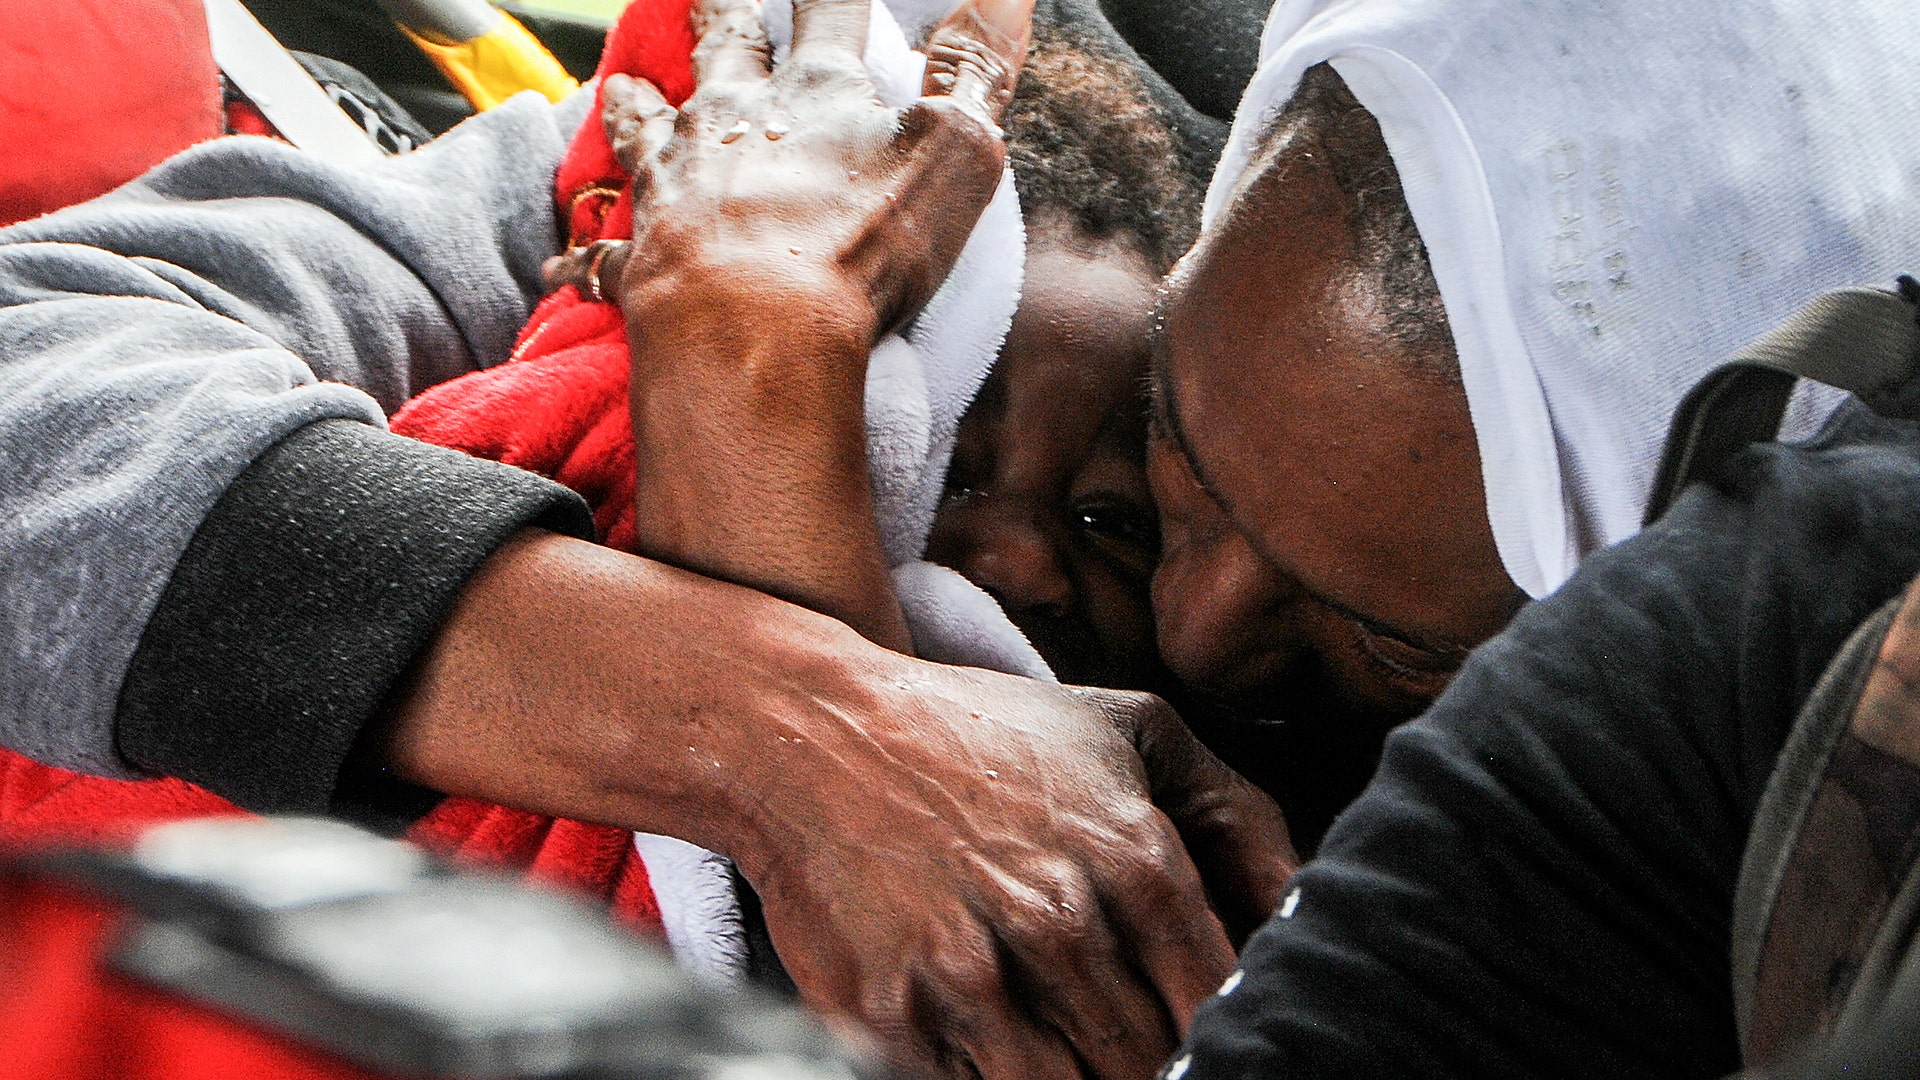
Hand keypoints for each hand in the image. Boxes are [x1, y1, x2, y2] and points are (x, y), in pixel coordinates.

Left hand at [575, 0, 1024, 344]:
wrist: (755, 327)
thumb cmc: (862, 243)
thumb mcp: (955, 150)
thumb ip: (978, 68)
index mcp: (818, 93)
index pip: (830, 14)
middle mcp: (738, 118)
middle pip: (725, 47)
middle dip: (723, 16)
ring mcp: (680, 178)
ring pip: (650, 123)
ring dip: (639, 103)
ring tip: (624, 86)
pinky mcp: (644, 249)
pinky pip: (606, 246)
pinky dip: (587, 250)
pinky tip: (566, 257)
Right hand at [743, 673, 1297, 1079]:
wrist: (805, 733)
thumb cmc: (976, 734)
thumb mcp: (1126, 729)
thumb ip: (1237, 812)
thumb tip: (1299, 906)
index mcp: (1134, 859)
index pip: (1217, 1003)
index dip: (1219, 1034)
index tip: (1202, 1037)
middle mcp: (1059, 923)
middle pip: (1147, 1064)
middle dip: (1146, 1062)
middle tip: (1124, 1038)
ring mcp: (971, 978)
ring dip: (1071, 1077)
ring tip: (1057, 1039)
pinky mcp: (892, 1018)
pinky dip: (985, 1079)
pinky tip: (983, 1039)